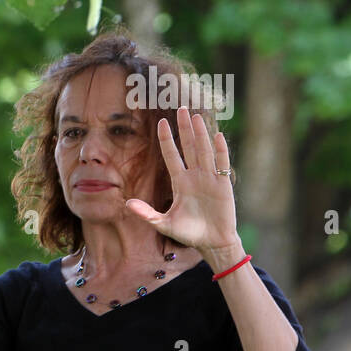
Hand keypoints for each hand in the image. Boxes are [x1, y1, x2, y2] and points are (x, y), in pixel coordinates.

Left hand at [124, 105, 238, 252]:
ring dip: (200, 133)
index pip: (171, 155)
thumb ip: (146, 214)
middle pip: (189, 146)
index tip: (161, 122)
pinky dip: (220, 150)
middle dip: (184, 128)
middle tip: (181, 108)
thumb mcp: (163, 223)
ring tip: (196, 116)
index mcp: (180, 182)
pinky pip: (221, 163)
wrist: (212, 242)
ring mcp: (210, 178)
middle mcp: (195, 176)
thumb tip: (126, 205)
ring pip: (204, 151)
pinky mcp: (223, 185)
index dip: (167, 139)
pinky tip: (216, 135)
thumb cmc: (188, 233)